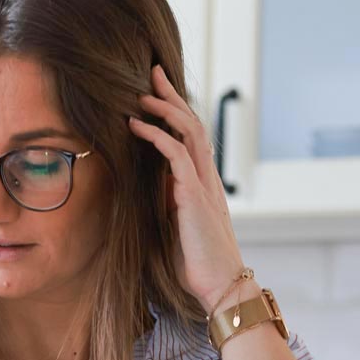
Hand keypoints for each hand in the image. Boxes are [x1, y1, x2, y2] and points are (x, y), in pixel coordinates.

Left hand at [128, 64, 245, 313]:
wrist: (221, 287)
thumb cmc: (198, 266)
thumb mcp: (177, 230)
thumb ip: (167, 206)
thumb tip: (148, 193)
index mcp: (204, 185)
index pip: (192, 137)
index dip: (177, 112)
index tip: (157, 93)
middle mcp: (207, 179)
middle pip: (192, 123)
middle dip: (172, 96)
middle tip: (153, 72)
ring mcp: (203, 185)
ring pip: (188, 131)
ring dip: (164, 108)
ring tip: (141, 94)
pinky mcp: (194, 196)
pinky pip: (176, 155)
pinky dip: (157, 136)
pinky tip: (138, 126)